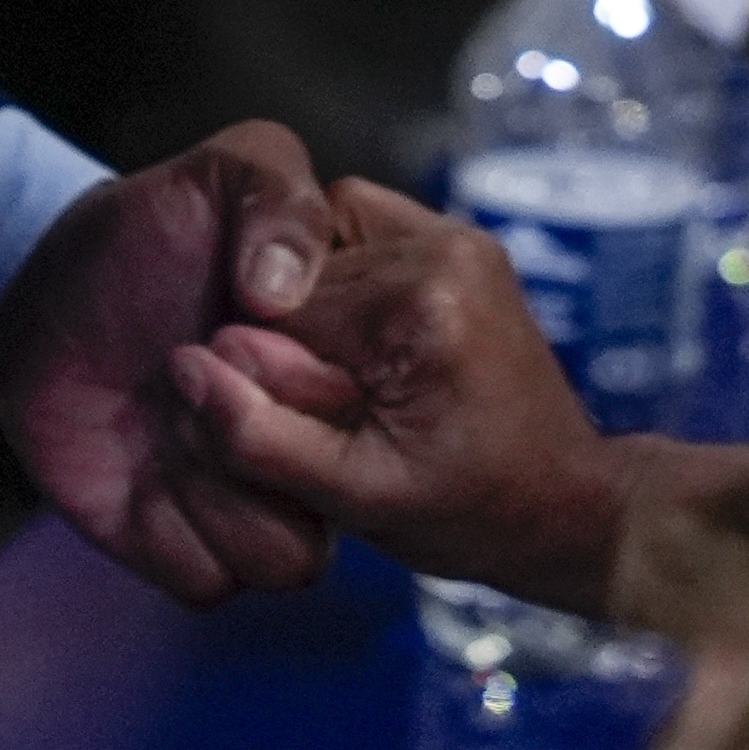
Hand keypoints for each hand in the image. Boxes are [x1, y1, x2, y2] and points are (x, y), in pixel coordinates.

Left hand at [0, 120, 338, 602]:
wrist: (48, 287)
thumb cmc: (153, 228)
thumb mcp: (233, 167)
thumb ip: (280, 195)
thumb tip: (280, 289)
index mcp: (342, 366)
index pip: (382, 410)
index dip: (315, 376)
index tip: (243, 315)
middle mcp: (308, 442)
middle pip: (349, 500)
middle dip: (260, 433)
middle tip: (184, 361)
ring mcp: (247, 500)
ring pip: (292, 562)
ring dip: (229, 499)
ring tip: (168, 421)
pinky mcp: (178, 545)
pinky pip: (211, 584)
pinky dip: (179, 539)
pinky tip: (143, 479)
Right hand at [161, 182, 642, 613]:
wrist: (564, 501)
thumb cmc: (469, 513)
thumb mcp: (355, 499)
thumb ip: (260, 438)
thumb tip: (184, 373)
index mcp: (418, 304)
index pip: (273, 312)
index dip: (255, 372)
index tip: (283, 422)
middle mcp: (441, 247)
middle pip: (297, 277)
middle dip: (283, 339)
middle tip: (320, 411)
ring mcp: (456, 236)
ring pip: (320, 252)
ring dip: (309, 312)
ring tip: (336, 383)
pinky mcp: (458, 243)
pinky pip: (360, 241)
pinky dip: (341, 291)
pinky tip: (353, 353)